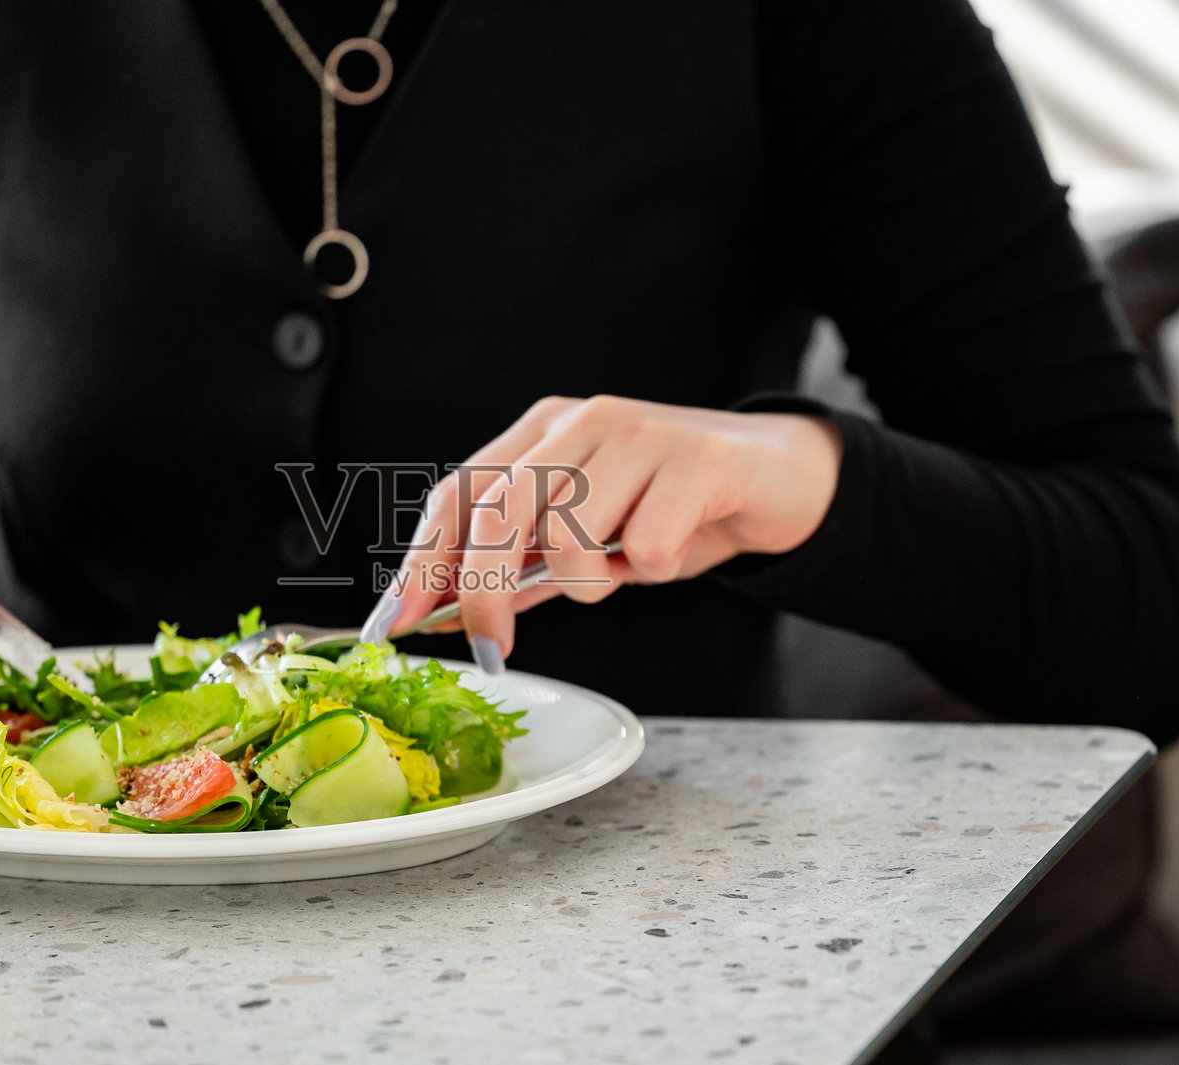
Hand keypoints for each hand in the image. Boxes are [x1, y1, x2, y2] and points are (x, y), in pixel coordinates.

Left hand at [362, 394, 842, 671]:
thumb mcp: (591, 538)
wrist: (781, 478)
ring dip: (593, 580)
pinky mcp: (696, 460)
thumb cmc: (673, 508)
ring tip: (629, 564)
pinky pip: (648, 547)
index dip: (423, 561)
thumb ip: (526, 566)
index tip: (396, 625)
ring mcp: (639, 433)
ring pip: (571, 537)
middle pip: (500, 511)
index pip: (460, 493)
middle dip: (484, 593)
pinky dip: (657, 569)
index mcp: (543, 431)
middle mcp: (582, 420)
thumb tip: (450, 614)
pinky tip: (679, 545)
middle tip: (492, 651)